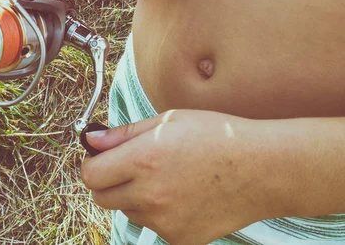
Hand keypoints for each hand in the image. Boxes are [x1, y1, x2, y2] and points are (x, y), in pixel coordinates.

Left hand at [81, 110, 282, 244]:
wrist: (262, 169)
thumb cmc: (216, 136)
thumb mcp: (167, 120)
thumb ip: (123, 134)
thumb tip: (91, 140)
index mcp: (143, 160)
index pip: (90, 176)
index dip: (93, 165)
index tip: (102, 158)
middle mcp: (150, 195)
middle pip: (102, 198)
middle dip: (108, 182)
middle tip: (131, 168)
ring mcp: (165, 221)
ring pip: (128, 212)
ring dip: (135, 198)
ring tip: (166, 178)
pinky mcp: (180, 238)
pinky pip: (153, 226)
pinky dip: (158, 213)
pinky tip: (182, 195)